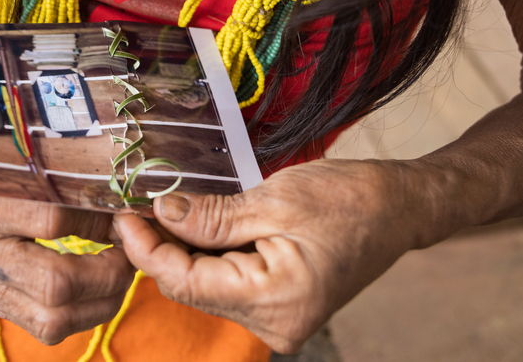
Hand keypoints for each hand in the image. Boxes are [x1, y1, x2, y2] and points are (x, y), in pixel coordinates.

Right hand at [0, 190, 135, 344]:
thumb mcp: (20, 153)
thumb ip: (64, 176)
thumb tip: (122, 201)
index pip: (53, 222)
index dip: (100, 223)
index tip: (123, 216)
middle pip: (55, 285)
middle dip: (108, 275)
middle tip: (130, 253)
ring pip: (51, 320)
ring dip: (100, 303)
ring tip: (118, 274)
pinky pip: (40, 325)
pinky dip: (77, 310)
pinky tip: (93, 285)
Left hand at [113, 159, 422, 352]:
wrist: (399, 208)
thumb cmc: (348, 199)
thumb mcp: (272, 199)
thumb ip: (210, 216)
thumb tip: (160, 212)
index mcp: (275, 300)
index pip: (185, 282)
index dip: (146, 248)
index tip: (123, 214)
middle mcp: (275, 324)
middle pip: (191, 288)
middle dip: (160, 246)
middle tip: (137, 205)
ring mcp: (278, 320)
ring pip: (205, 287)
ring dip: (182, 249)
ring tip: (163, 208)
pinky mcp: (278, 306)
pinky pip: (226, 283)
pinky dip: (206, 255)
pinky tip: (194, 224)